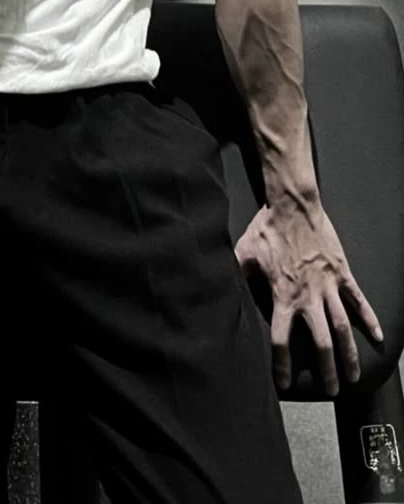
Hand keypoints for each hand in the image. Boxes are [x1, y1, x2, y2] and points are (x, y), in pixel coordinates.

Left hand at [235, 202, 383, 396]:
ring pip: (342, 327)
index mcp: (282, 295)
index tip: (284, 383)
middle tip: (331, 391)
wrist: (293, 205)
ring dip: (349, 353)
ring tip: (354, 375)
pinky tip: (378, 337)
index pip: (281, 339)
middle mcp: (308, 296)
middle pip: (321, 342)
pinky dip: (370, 319)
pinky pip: (359, 301)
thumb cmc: (266, 229)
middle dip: (327, 369)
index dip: (282, 364)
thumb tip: (218, 290)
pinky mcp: (342, 273)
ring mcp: (328, 285)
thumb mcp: (243, 254)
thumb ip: (236, 276)